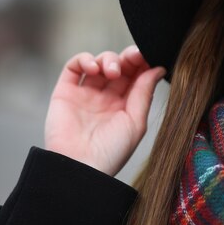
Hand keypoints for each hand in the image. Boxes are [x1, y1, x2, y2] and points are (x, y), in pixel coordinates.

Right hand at [45, 46, 165, 175]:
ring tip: (112, 72)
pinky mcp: (65, 92)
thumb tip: (158, 68)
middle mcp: (105, 98)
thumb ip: (144, 93)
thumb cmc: (111, 152)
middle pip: (119, 66)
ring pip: (98, 63)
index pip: (135, 76)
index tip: (148, 56)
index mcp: (125, 106)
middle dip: (127, 58)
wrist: (80, 168)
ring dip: (108, 59)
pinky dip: (84, 59)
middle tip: (133, 58)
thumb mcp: (135, 122)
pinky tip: (94, 68)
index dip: (142, 63)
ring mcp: (85, 94)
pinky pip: (73, 67)